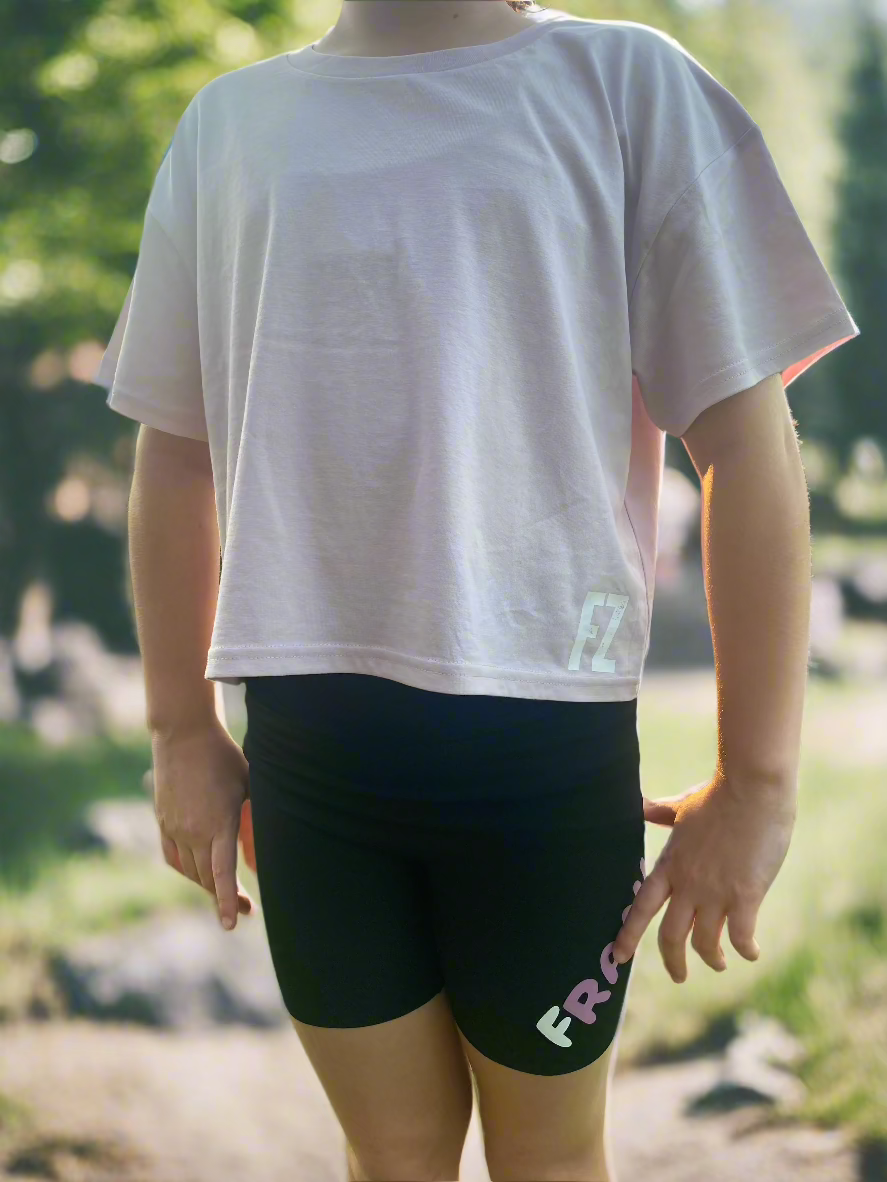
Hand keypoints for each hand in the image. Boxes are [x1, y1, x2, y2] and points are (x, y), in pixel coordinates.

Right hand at [151, 721, 258, 930]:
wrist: (183, 734)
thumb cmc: (225, 757)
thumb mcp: (250, 786)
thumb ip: (253, 822)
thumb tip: (259, 859)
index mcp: (219, 823)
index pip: (223, 873)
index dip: (227, 901)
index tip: (230, 924)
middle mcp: (193, 830)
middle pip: (208, 878)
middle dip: (226, 898)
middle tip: (246, 910)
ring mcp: (174, 828)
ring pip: (190, 871)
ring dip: (208, 885)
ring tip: (227, 892)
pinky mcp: (163, 822)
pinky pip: (173, 858)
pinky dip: (187, 871)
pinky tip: (200, 874)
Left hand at [611, 772, 796, 981]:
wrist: (752, 788)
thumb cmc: (718, 793)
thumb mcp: (682, 806)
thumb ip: (659, 811)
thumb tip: (638, 803)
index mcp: (670, 864)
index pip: (640, 908)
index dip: (628, 935)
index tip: (618, 957)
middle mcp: (687, 884)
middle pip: (671, 937)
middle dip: (673, 963)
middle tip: (679, 977)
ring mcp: (715, 892)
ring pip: (706, 943)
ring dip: (711, 959)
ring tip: (717, 964)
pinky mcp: (746, 896)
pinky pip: (741, 937)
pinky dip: (745, 951)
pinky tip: (751, 953)